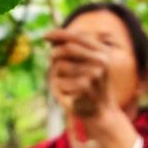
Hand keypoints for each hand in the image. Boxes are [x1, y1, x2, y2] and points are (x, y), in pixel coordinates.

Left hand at [46, 28, 141, 147]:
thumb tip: (51, 37)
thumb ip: (72, 49)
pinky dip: (59, 87)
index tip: (45, 36)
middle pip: (67, 49)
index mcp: (102, 52)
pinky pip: (59, 82)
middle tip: (51, 61)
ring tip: (67, 82)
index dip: (60, 34)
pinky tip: (70, 94)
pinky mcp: (85, 87)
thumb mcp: (85, 64)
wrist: (101, 113)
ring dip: (56, 74)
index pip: (78, 36)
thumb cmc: (88, 85)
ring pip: (60, 65)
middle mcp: (101, 60)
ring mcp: (95, 74)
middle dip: (55, 54)